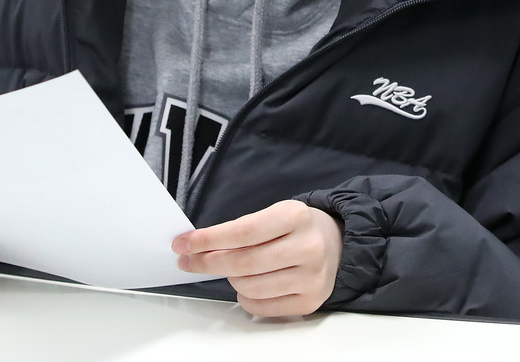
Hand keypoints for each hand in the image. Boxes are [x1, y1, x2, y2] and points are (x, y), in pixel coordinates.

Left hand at [173, 199, 342, 317]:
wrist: (336, 243)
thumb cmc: (296, 228)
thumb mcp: (275, 214)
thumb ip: (241, 229)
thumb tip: (197, 246)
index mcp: (296, 216)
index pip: (243, 231)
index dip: (208, 239)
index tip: (183, 243)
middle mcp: (308, 247)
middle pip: (243, 263)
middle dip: (208, 262)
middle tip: (189, 260)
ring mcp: (311, 277)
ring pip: (250, 287)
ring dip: (230, 279)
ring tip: (231, 269)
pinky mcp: (310, 301)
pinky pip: (261, 306)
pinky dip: (244, 297)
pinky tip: (246, 284)